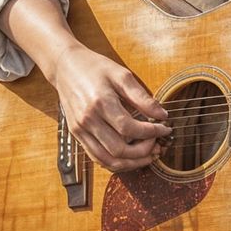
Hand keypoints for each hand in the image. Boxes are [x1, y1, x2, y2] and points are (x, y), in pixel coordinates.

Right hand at [51, 44, 172, 171]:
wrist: (66, 66)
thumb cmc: (94, 68)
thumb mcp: (121, 75)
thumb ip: (142, 97)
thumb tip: (162, 115)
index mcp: (100, 102)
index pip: (129, 128)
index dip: (151, 133)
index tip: (164, 128)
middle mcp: (88, 119)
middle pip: (119, 149)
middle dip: (144, 151)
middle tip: (157, 143)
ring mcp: (80, 129)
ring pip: (108, 160)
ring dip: (131, 163)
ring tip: (148, 155)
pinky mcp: (77, 134)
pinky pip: (97, 157)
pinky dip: (115, 162)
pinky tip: (130, 157)